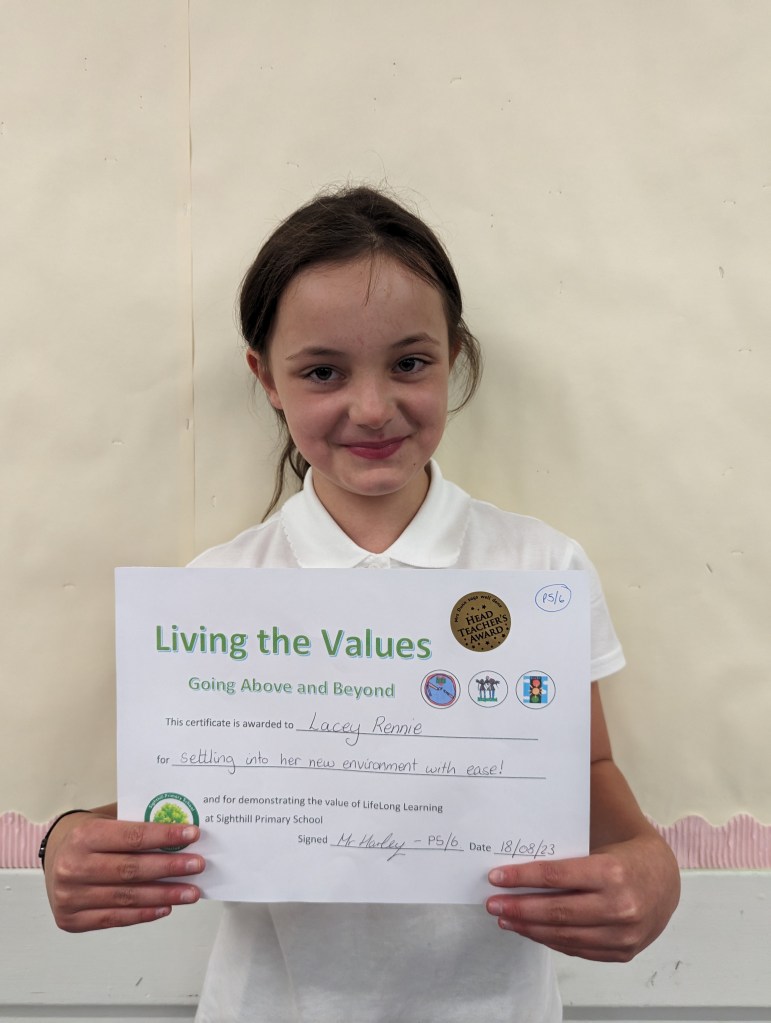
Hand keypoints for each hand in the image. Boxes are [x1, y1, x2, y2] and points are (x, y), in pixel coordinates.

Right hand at [43, 809, 204, 931]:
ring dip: (165, 895)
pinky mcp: (73, 920)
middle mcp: (74, 867)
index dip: (164, 836)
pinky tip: (166, 907)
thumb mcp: (107, 818)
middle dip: (170, 867)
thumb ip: (137, 823)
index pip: (132, 837)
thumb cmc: (88, 835)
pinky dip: (144, 914)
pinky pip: (115, 919)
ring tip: (191, 892)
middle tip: (197, 865)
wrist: (54, 857)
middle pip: (131, 870)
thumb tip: (180, 829)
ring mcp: (71, 897)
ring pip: (127, 898)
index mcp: (84, 836)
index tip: (192, 835)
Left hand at [485, 832, 679, 961]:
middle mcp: (620, 906)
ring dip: (529, 928)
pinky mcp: (622, 952)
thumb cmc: (626, 858)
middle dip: (519, 908)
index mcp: (612, 872)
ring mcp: (623, 934)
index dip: (522, 877)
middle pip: (557, 911)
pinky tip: (532, 931)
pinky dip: (551, 941)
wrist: (665, 880)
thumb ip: (566, 861)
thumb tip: (519, 869)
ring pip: (565, 936)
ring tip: (506, 918)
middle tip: (493, 903)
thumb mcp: (600, 849)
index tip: (496, 877)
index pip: (556, 876)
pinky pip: (578, 949)